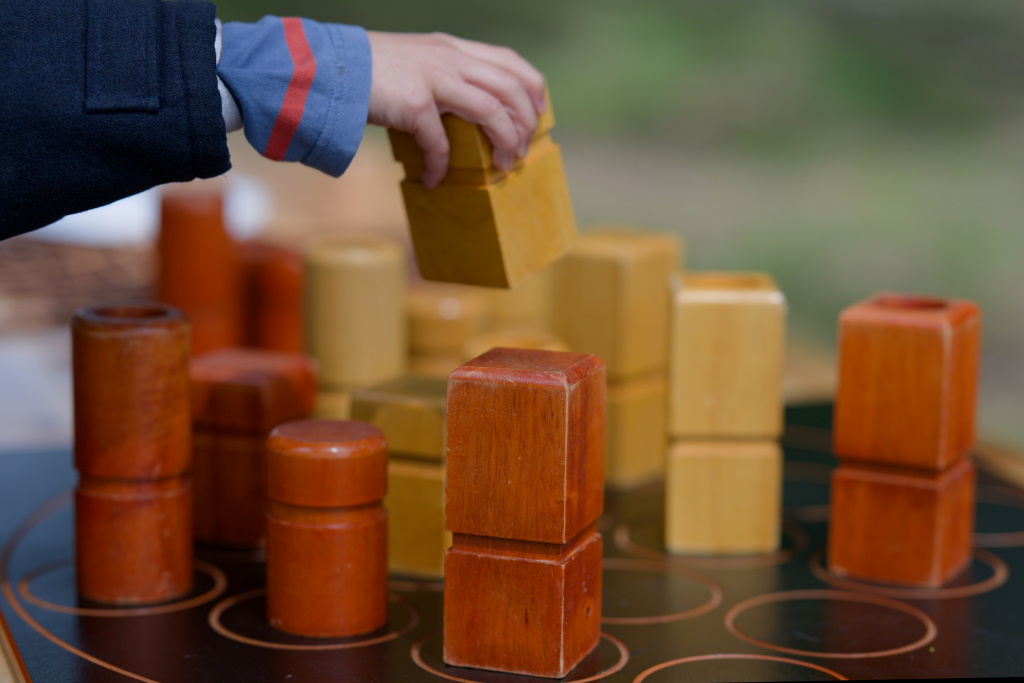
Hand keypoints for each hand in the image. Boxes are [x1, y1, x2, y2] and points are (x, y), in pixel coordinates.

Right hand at [366, 31, 546, 187]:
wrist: (328, 67)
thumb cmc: (369, 72)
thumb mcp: (415, 61)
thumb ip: (443, 74)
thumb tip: (466, 110)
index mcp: (452, 48)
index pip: (509, 61)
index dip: (532, 88)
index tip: (538, 113)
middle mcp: (448, 58)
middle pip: (509, 88)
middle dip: (525, 124)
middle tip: (520, 151)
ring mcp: (433, 79)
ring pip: (491, 111)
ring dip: (503, 143)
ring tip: (501, 167)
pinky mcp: (414, 104)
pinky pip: (440, 144)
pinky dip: (441, 166)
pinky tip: (434, 179)